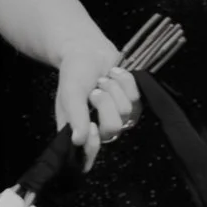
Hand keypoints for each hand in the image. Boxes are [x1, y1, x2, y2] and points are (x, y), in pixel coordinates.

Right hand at [51, 26, 139, 168]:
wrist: (88, 50)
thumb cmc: (74, 73)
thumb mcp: (70, 93)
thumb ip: (75, 116)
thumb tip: (78, 141)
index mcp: (79, 131)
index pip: (88, 155)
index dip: (93, 144)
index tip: (90, 125)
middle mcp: (99, 128)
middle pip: (113, 129)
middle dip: (105, 104)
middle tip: (95, 90)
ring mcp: (119, 116)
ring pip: (126, 111)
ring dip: (114, 89)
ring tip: (102, 79)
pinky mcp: (133, 103)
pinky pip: (136, 98)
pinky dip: (125, 82)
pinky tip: (114, 74)